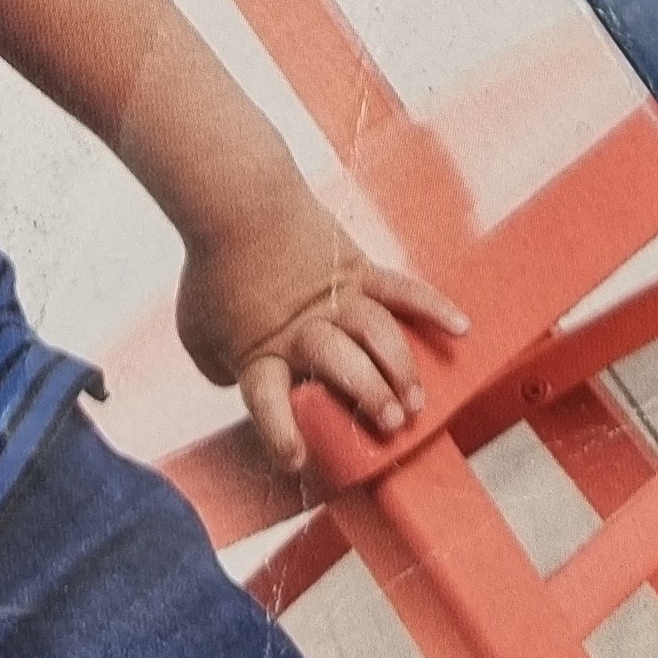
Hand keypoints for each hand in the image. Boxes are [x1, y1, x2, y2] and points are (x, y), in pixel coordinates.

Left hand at [173, 174, 468, 475]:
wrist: (235, 197)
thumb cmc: (210, 266)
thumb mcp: (196, 329)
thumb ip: (218, 366)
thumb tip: (238, 384)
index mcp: (261, 351)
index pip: (268, 400)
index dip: (281, 431)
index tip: (295, 460)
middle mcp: (303, 330)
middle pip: (341, 366)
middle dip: (370, 397)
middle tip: (393, 423)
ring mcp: (336, 298)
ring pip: (377, 335)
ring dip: (401, 370)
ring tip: (417, 402)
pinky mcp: (356, 269)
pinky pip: (401, 288)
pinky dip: (433, 306)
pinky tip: (461, 328)